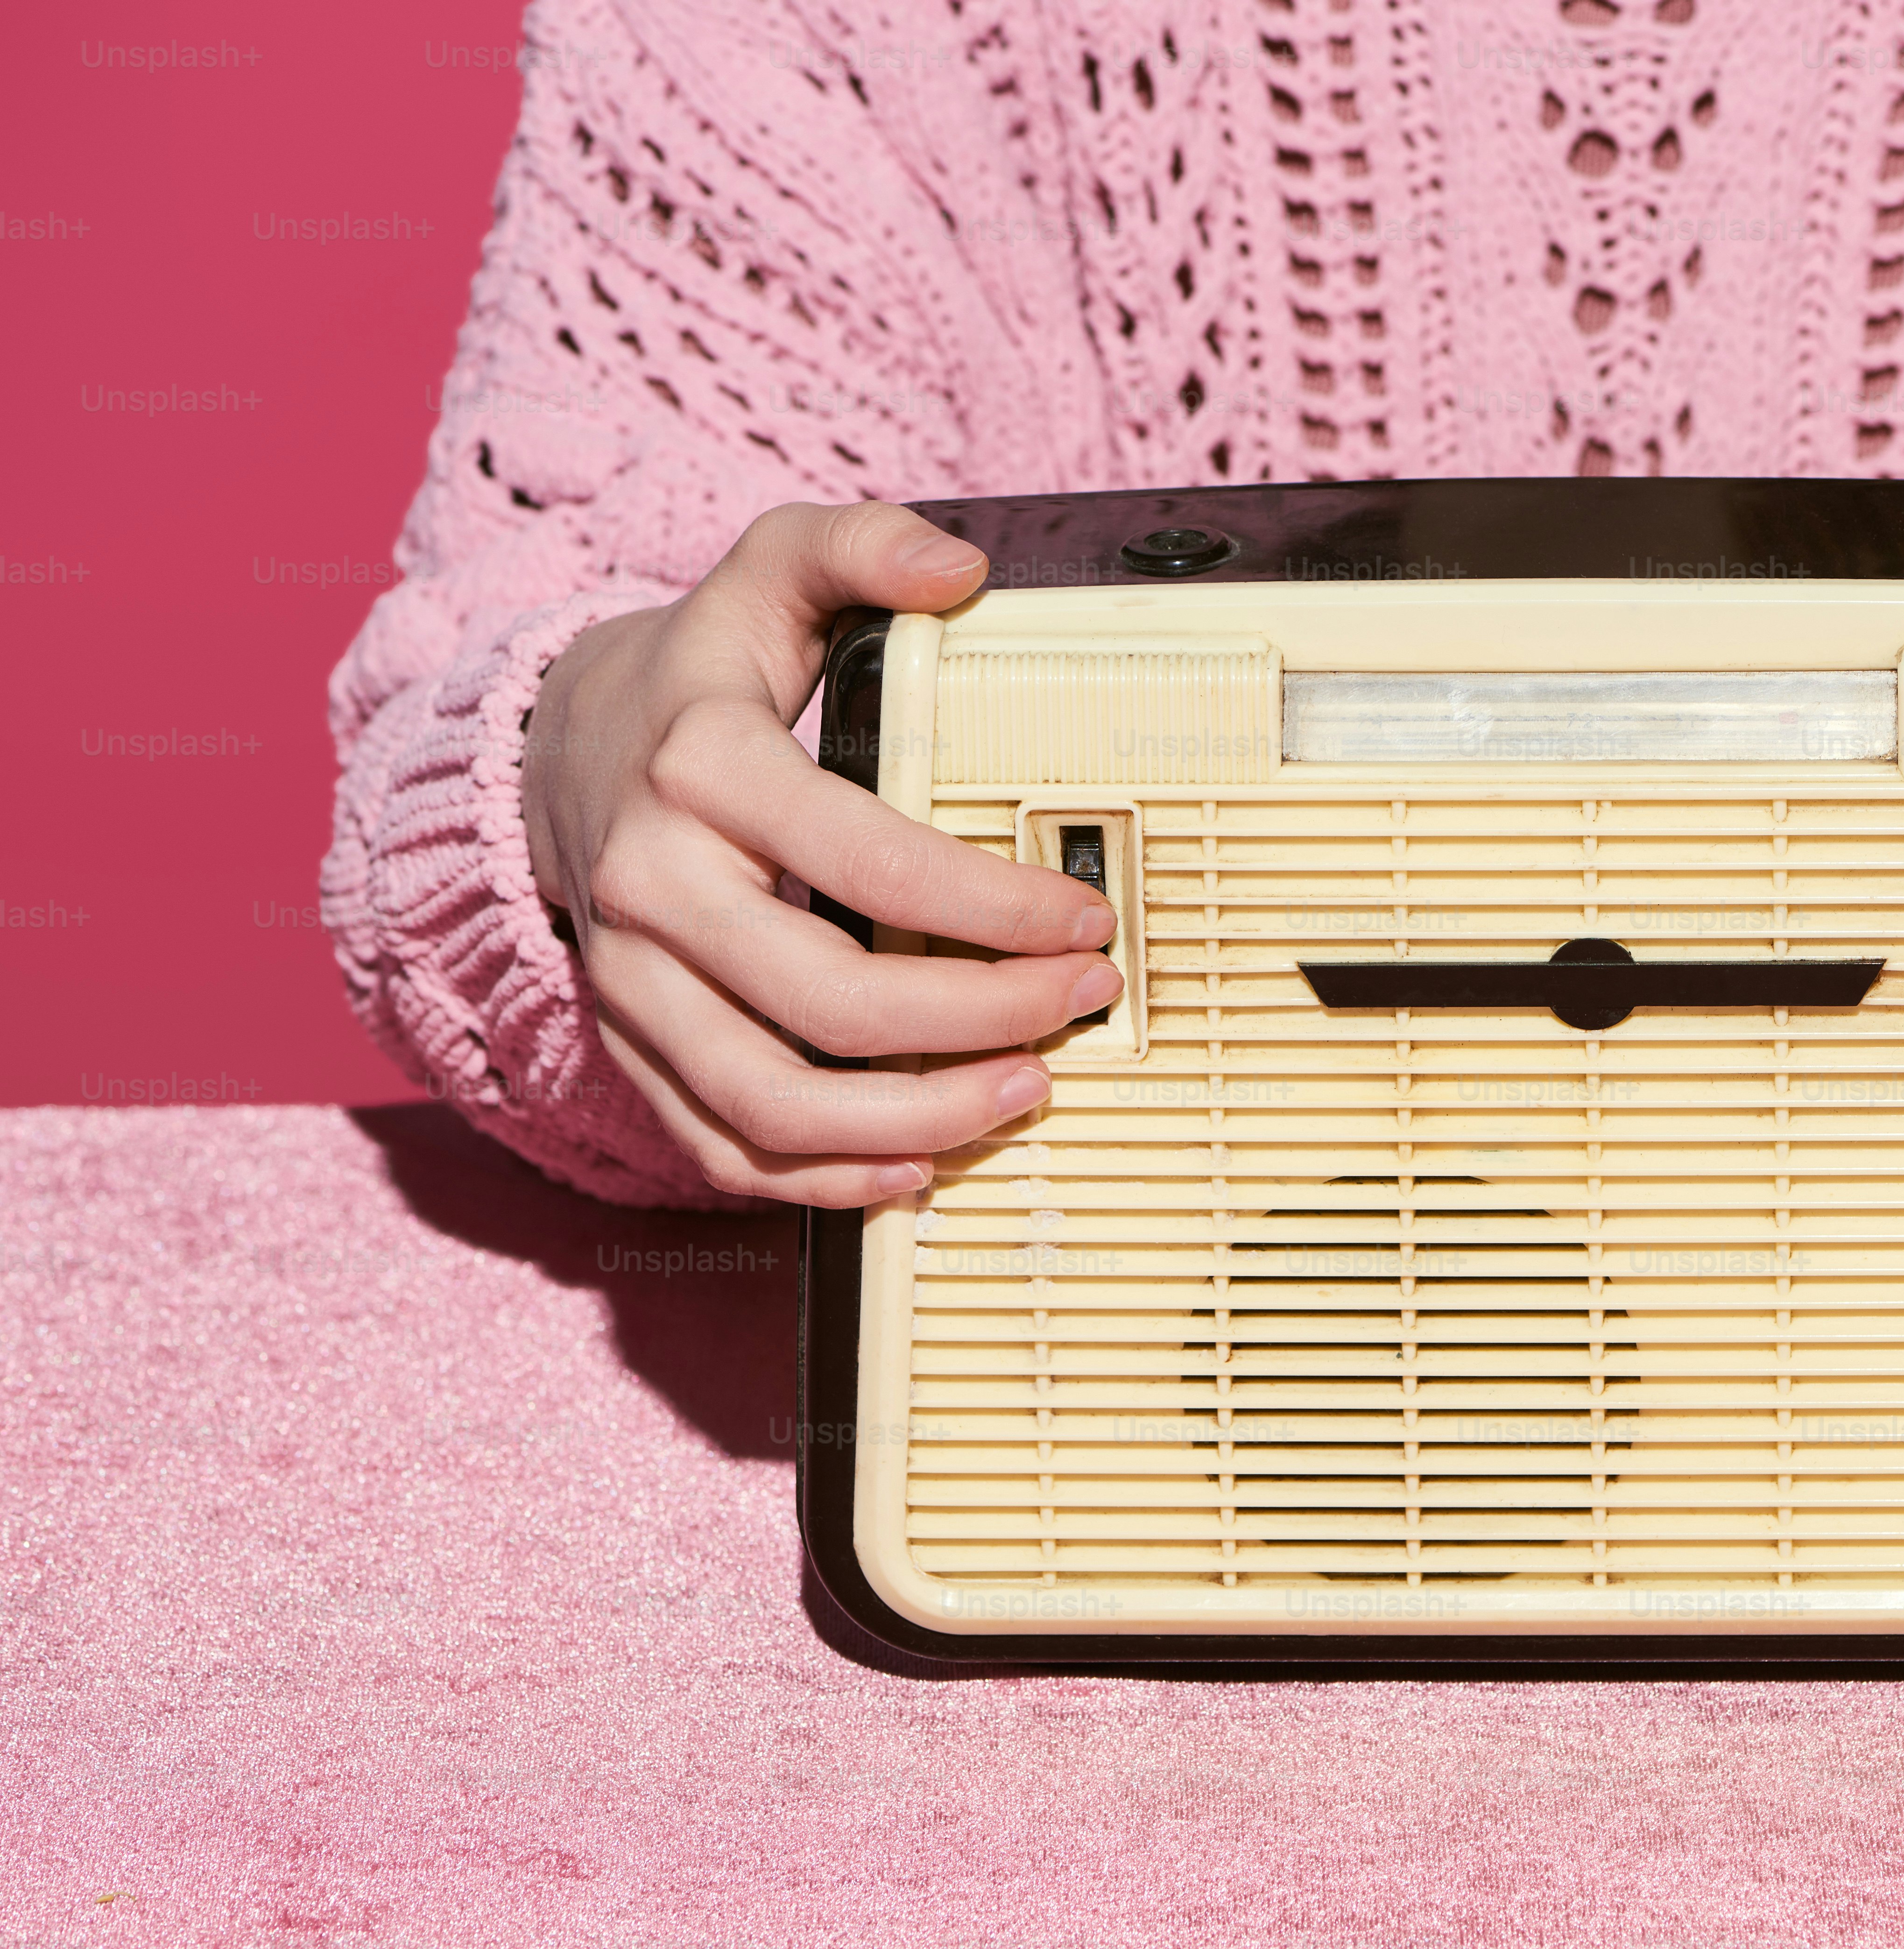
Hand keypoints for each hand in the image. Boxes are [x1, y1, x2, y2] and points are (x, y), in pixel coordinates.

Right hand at [521, 502, 1119, 1205]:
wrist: (552, 746)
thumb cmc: (693, 675)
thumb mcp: (767, 573)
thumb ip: (860, 547)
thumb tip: (961, 566)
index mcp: (700, 769)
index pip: (873, 863)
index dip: (996, 908)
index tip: (1085, 920)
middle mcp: (651, 885)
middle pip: (833, 1001)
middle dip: (982, 1021)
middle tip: (1080, 1007)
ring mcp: (630, 980)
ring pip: (776, 1102)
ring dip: (916, 1122)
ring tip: (1023, 1095)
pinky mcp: (630, 1046)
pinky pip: (722, 1148)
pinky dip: (825, 1180)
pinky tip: (919, 1166)